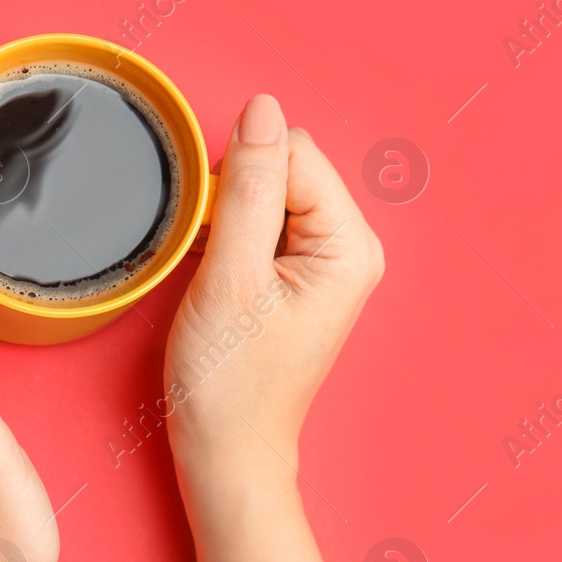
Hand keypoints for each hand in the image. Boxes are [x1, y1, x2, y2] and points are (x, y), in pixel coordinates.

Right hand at [165, 94, 383, 468]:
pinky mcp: (295, 275)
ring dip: (226, 220)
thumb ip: (249, 188)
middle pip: (282, 168)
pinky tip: (216, 280)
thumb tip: (262, 111)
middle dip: (233, 198)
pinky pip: (258, 222)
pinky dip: (226, 239)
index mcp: (349, 245)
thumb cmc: (229, 384)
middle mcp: (348, 247)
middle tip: (214, 262)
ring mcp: (323, 262)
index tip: (212, 235)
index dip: (237, 180)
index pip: (292, 153)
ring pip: (264, 192)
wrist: (225, 450)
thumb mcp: (230, 277)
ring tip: (216, 278)